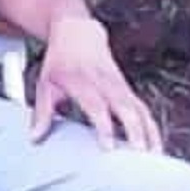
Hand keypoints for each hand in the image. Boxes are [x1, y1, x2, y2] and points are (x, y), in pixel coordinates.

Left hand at [30, 16, 163, 153]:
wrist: (77, 33)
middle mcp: (104, 82)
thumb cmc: (60, 61)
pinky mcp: (128, 88)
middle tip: (139, 155)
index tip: (109, 148)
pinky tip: (155, 146)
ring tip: (154, 157)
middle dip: (135, 131)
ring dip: (149, 132)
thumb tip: (34, 137)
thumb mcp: (45, 83)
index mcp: (81, 80)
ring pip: (139, 108)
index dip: (104, 126)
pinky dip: (151, 127)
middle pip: (125, 106)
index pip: (96, 105)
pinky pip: (143, 108)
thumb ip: (42, 112)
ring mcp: (119, 84)